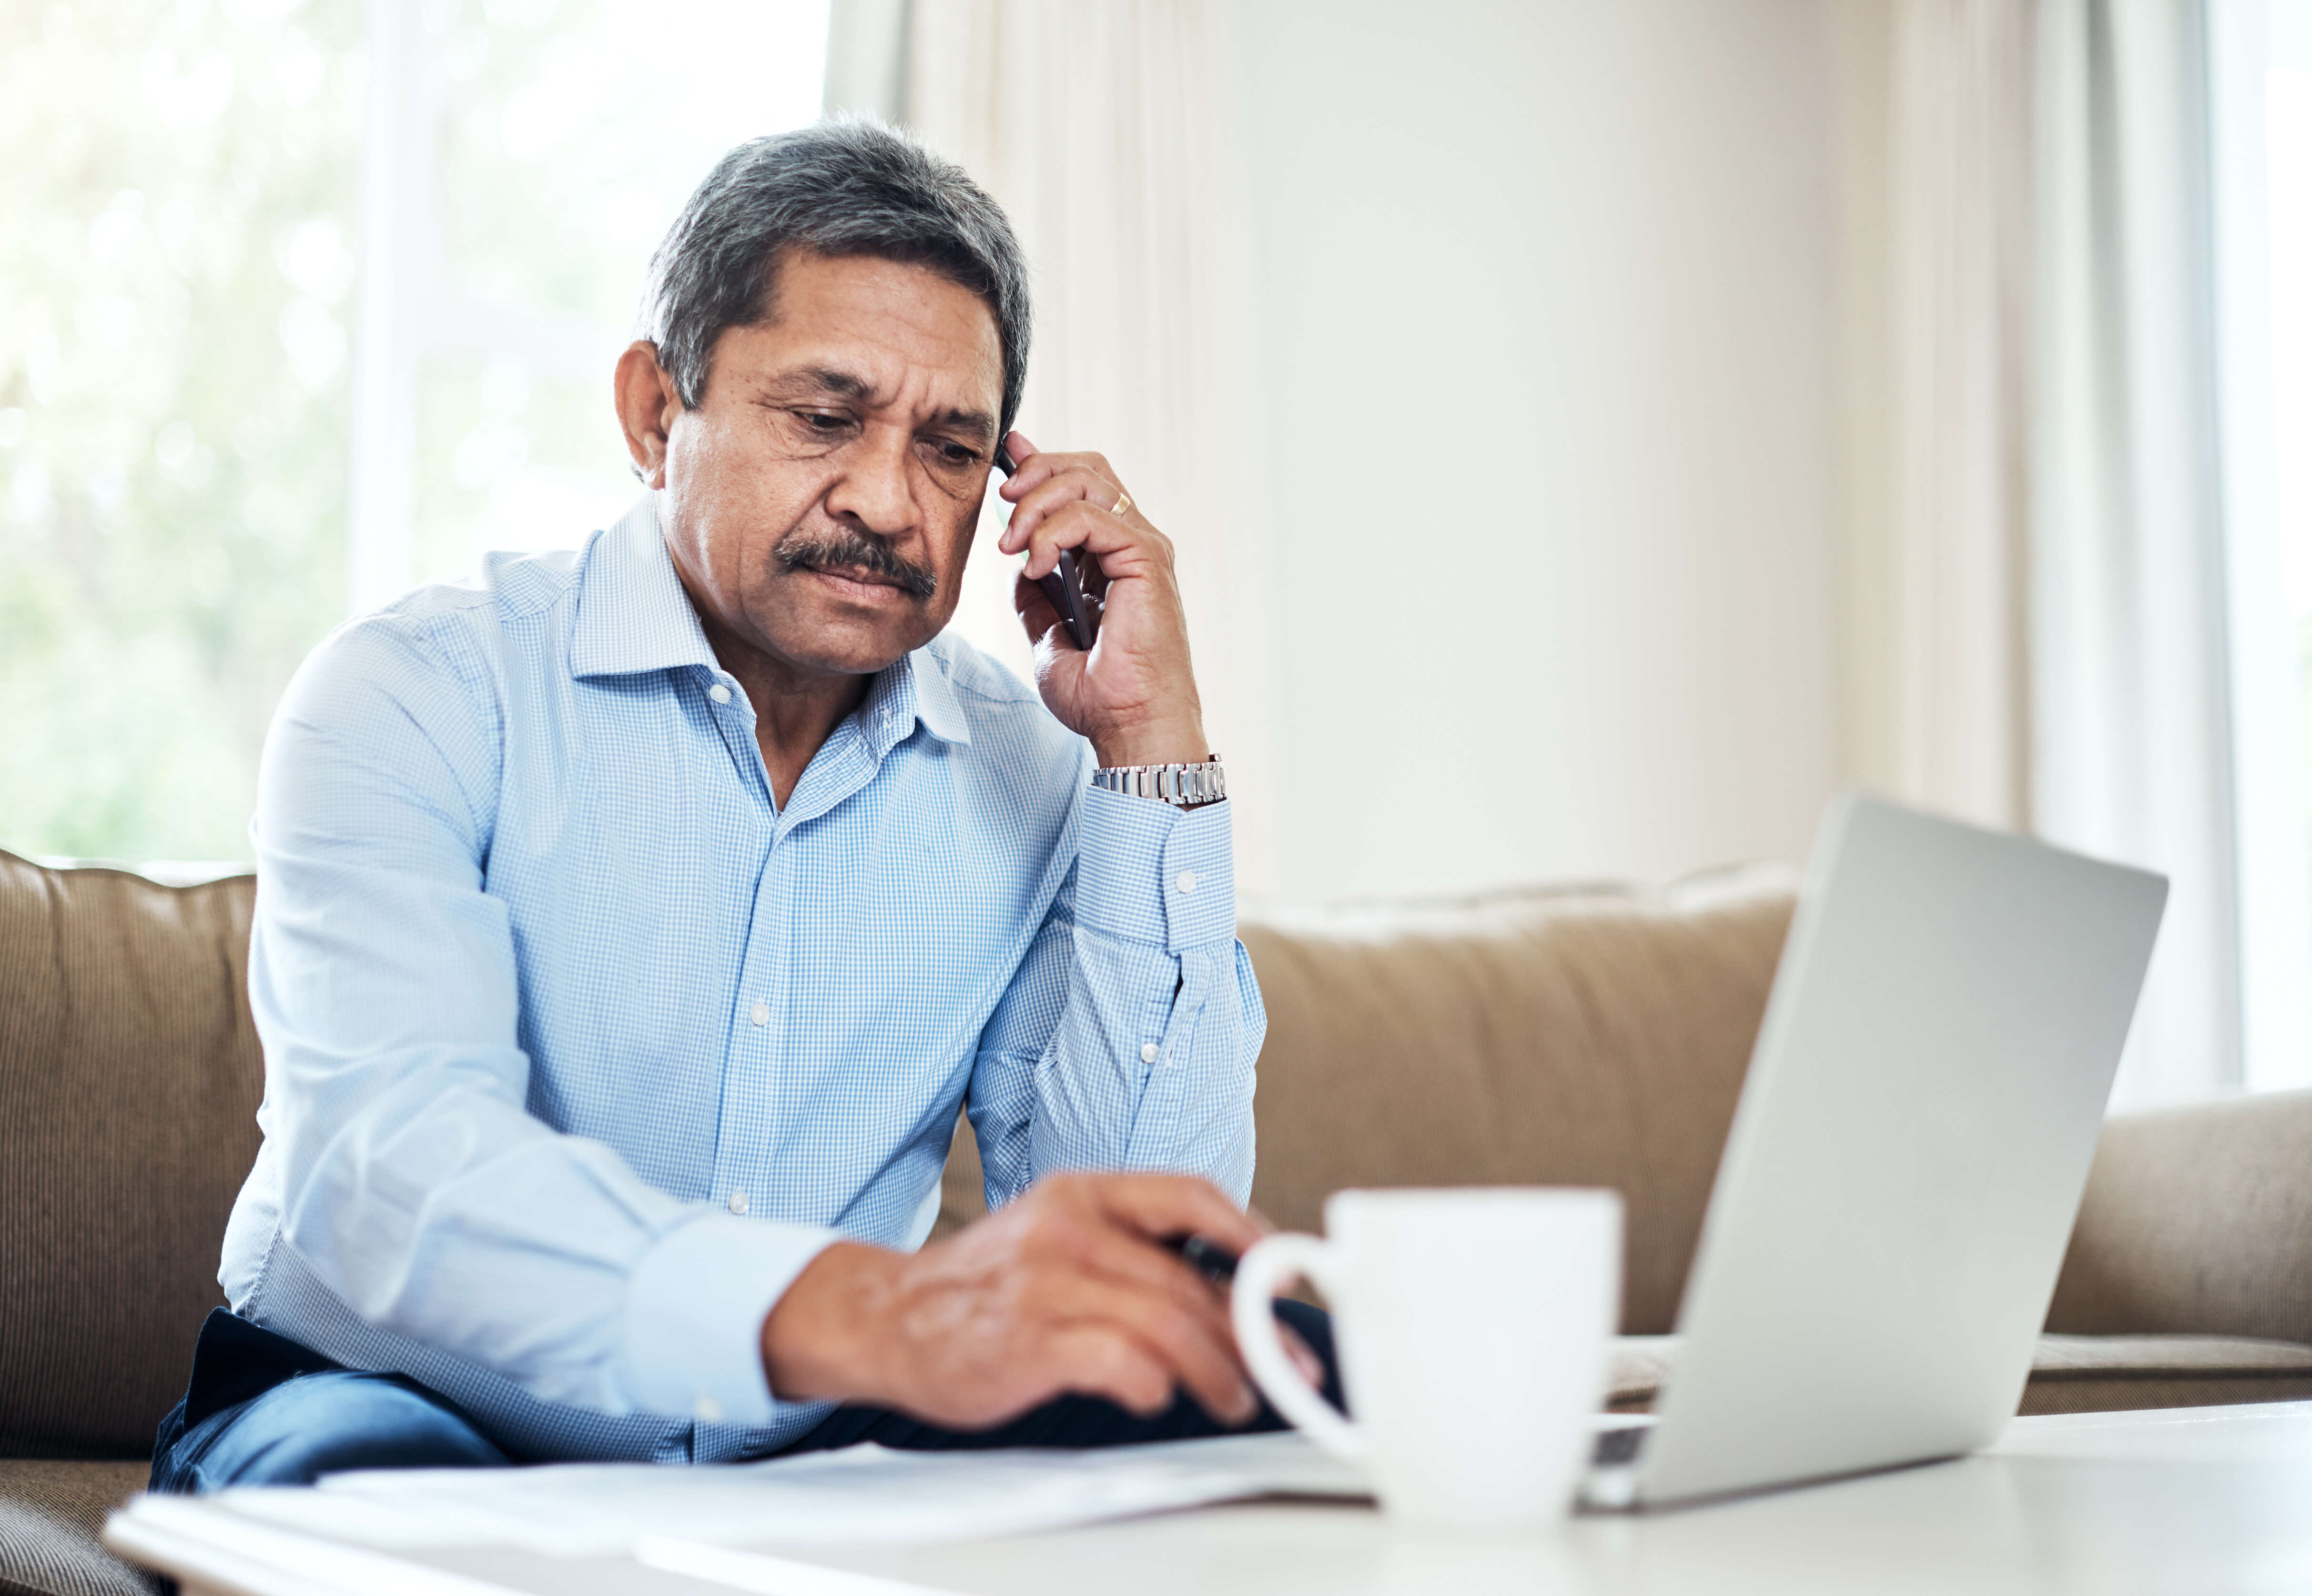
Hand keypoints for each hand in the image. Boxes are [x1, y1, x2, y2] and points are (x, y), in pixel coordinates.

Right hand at [760, 1172, 1267, 1428]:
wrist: (886, 1315)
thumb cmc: (986, 1285)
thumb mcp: (1056, 1235)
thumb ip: (1128, 1248)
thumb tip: (1226, 1285)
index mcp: (1081, 1193)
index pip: (1187, 1195)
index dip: (1248, 1233)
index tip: (1285, 1275)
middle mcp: (1067, 1229)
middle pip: (1188, 1277)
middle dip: (1251, 1327)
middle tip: (1285, 1362)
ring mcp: (1046, 1285)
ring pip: (1166, 1321)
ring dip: (1217, 1368)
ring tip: (1236, 1396)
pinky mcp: (1027, 1342)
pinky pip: (1117, 1360)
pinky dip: (1152, 1384)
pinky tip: (1158, 1397)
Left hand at [995, 432, 1207, 768]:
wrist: (1129, 725)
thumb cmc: (1101, 694)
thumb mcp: (1048, 636)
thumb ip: (1036, 595)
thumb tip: (1019, 562)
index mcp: (1114, 558)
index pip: (1082, 485)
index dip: (1041, 465)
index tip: (1004, 466)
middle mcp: (1133, 545)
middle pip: (1087, 468)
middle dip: (1035, 473)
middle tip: (1003, 502)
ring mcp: (1143, 549)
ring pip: (1088, 481)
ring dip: (1036, 503)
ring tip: (1012, 543)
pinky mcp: (1146, 560)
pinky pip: (1092, 516)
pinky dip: (1052, 531)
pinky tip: (1035, 564)